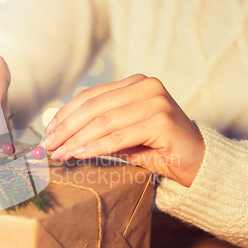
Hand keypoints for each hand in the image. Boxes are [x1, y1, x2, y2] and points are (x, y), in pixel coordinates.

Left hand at [43, 74, 204, 186]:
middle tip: (49, 146)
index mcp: (135, 84)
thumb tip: (63, 136)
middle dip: (67, 127)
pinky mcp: (161, 121)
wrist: (199, 162)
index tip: (49, 131)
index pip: (91, 95)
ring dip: (77, 139)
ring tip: (60, 154)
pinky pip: (119, 136)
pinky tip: (80, 154)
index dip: (66, 113)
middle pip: (94, 106)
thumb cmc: (159, 149)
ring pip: (104, 121)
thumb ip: (100, 129)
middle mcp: (146, 86)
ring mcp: (155, 101)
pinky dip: (96, 146)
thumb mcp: (125, 135)